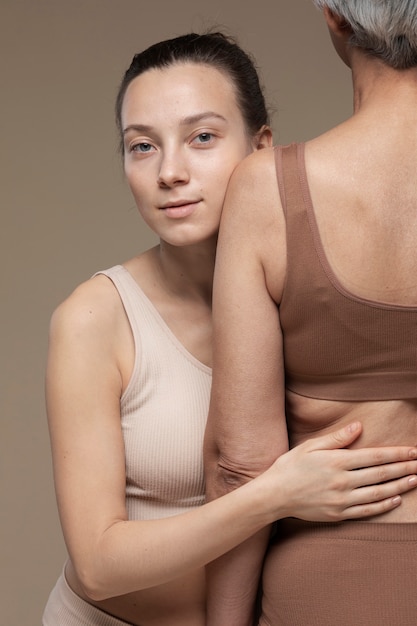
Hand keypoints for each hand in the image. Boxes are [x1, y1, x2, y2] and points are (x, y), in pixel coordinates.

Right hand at [270, 421, 416, 520]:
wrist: (274, 495)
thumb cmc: (290, 467)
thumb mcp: (310, 446)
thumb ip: (337, 438)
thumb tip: (359, 427)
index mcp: (337, 461)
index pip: (375, 456)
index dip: (396, 454)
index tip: (413, 451)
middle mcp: (343, 481)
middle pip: (381, 474)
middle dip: (404, 468)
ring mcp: (342, 500)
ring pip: (379, 493)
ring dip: (400, 486)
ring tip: (415, 480)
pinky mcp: (339, 514)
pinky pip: (367, 510)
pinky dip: (384, 505)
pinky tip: (396, 499)